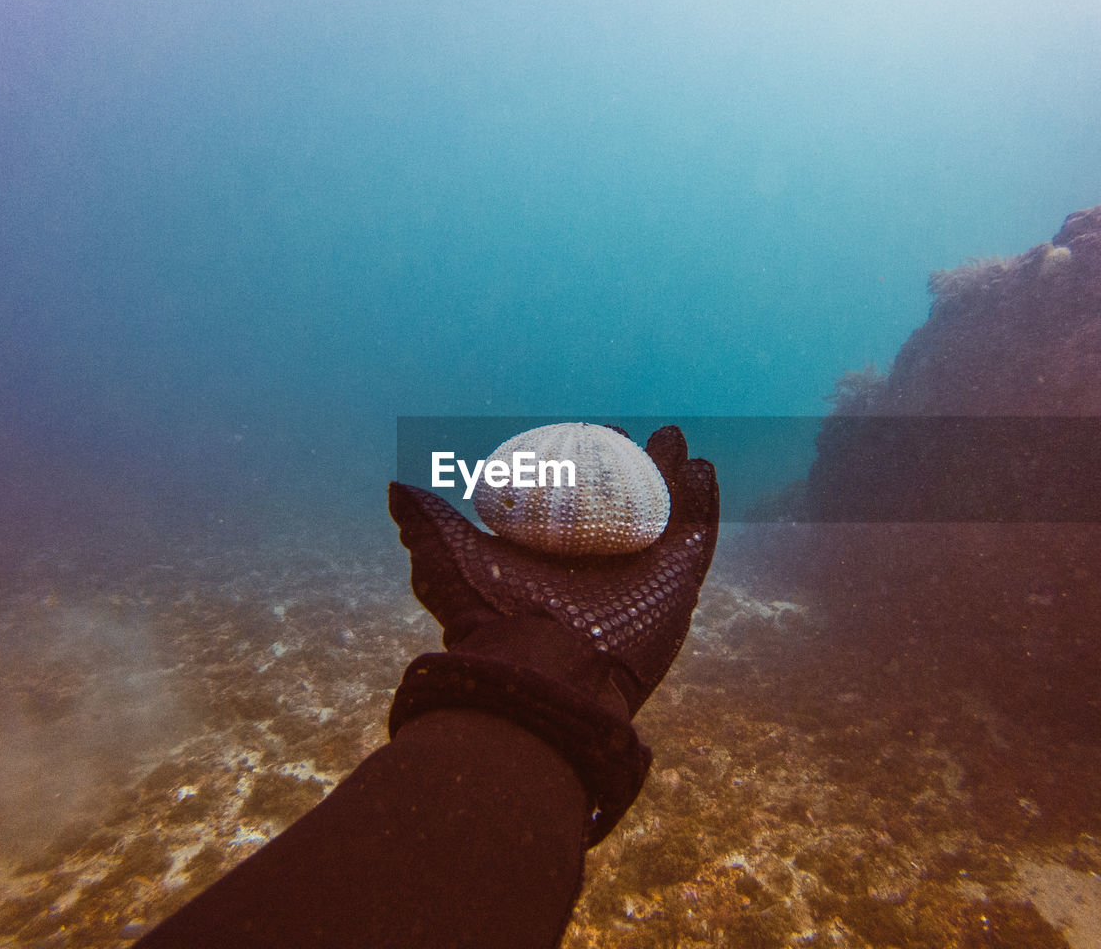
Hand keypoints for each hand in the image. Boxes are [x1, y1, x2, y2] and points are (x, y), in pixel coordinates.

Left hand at [388, 425, 718, 716]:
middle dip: (640, 466)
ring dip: (675, 475)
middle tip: (643, 435)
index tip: (593, 430)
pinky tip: (702, 471)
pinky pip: (698, 536)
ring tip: (676, 442)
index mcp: (559, 550)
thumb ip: (428, 526)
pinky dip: (704, 503)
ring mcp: (645, 569)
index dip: (589, 464)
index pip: (581, 497)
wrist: (543, 671)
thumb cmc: (494, 617)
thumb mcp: (452, 562)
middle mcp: (603, 558)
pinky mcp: (680, 583)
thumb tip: (396, 490)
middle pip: (630, 501)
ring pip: (667, 512)